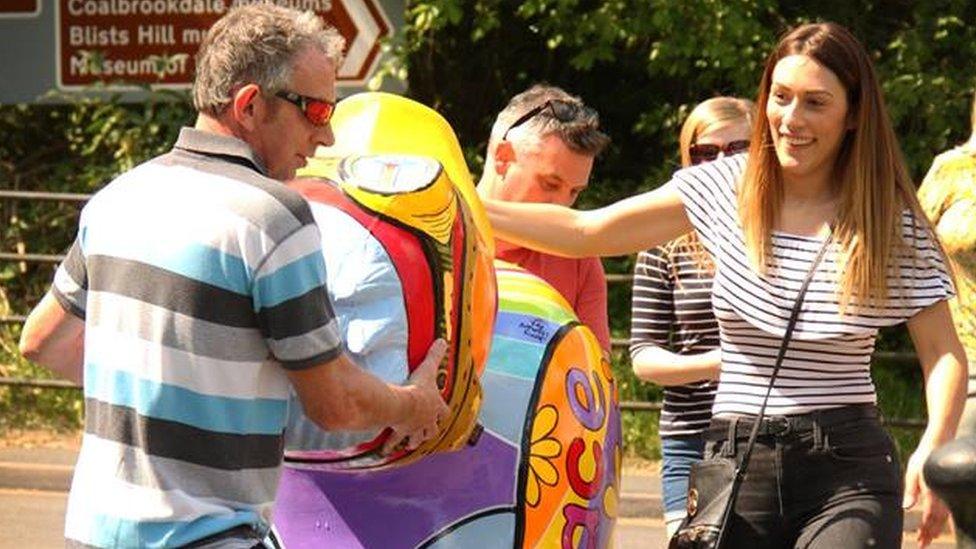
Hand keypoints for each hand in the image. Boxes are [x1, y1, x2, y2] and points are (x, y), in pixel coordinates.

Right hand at [383, 339, 448, 454]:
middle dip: (430, 431)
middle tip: (427, 433)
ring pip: (416, 439)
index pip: (444, 412)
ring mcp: (414, 429)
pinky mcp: (400, 432)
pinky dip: (390, 445)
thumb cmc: (418, 388)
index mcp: (436, 407)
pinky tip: (386, 450)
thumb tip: (443, 341)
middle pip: (432, 430)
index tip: (442, 414)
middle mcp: (427, 421)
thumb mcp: (428, 369)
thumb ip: (435, 355)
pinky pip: (394, 441)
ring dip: (414, 441)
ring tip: (411, 444)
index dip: (443, 413)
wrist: (404, 405)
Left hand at [903, 446, 949, 547]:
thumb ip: (911, 491)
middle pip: (937, 522)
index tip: (920, 541)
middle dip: (929, 534)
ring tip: (929, 538)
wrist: (938, 445)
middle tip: (923, 544)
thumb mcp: (912, 473)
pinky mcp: (947, 491)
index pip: (928, 518)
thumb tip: (906, 507)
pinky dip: (942, 520)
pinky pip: (947, 511)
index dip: (925, 531)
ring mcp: (946, 494)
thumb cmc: (922, 458)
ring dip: (935, 529)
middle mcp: (941, 497)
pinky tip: (939, 525)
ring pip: (943, 518)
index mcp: (931, 494)